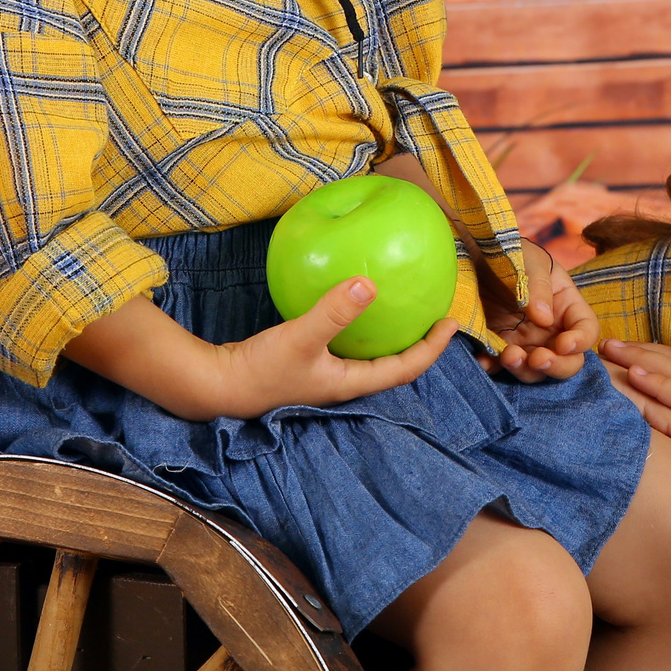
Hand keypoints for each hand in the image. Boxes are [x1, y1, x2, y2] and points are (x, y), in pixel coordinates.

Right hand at [62, 283, 455, 420]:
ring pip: (371, 354)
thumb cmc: (260, 370)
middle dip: (419, 339)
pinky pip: (347, 343)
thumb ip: (334, 311)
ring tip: (404, 304)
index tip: (453, 321)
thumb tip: (370, 283)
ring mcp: (326, 374)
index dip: (433, 348)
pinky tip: (353, 299)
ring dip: (391, 333)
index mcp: (352, 382)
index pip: (405, 367)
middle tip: (435, 310)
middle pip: (394, 363)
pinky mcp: (308, 363)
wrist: (217, 386)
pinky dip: (360, 325)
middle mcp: (344, 382)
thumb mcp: (300, 337)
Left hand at [486, 240, 598, 381]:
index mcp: (567, 306)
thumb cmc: (510, 252)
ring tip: (508, 355)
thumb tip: (544, 319)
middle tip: (537, 359)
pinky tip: (484, 362)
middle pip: (568, 361)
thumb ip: (538, 285)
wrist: (473, 255)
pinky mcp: (499, 346)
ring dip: (525, 370)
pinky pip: (500, 366)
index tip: (563, 344)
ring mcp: (525, 341)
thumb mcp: (528, 259)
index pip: (586, 330)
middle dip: (556, 366)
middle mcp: (551, 330)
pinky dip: (494, 369)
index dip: (581, 342)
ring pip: (536, 371)